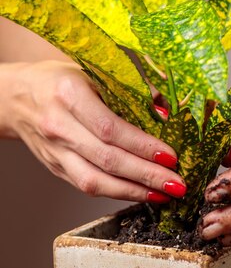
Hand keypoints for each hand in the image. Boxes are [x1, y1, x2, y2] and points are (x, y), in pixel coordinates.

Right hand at [0, 60, 186, 202]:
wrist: (16, 97)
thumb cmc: (61, 81)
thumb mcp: (96, 74)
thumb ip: (133, 91)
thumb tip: (168, 112)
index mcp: (70, 95)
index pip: (110, 128)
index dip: (143, 146)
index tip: (171, 155)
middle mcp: (59, 126)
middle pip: (107, 159)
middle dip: (147, 175)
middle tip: (177, 183)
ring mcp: (55, 152)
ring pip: (96, 181)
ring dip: (135, 192)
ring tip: (164, 194)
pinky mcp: (56, 169)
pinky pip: (88, 187)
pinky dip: (118, 193)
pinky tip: (142, 193)